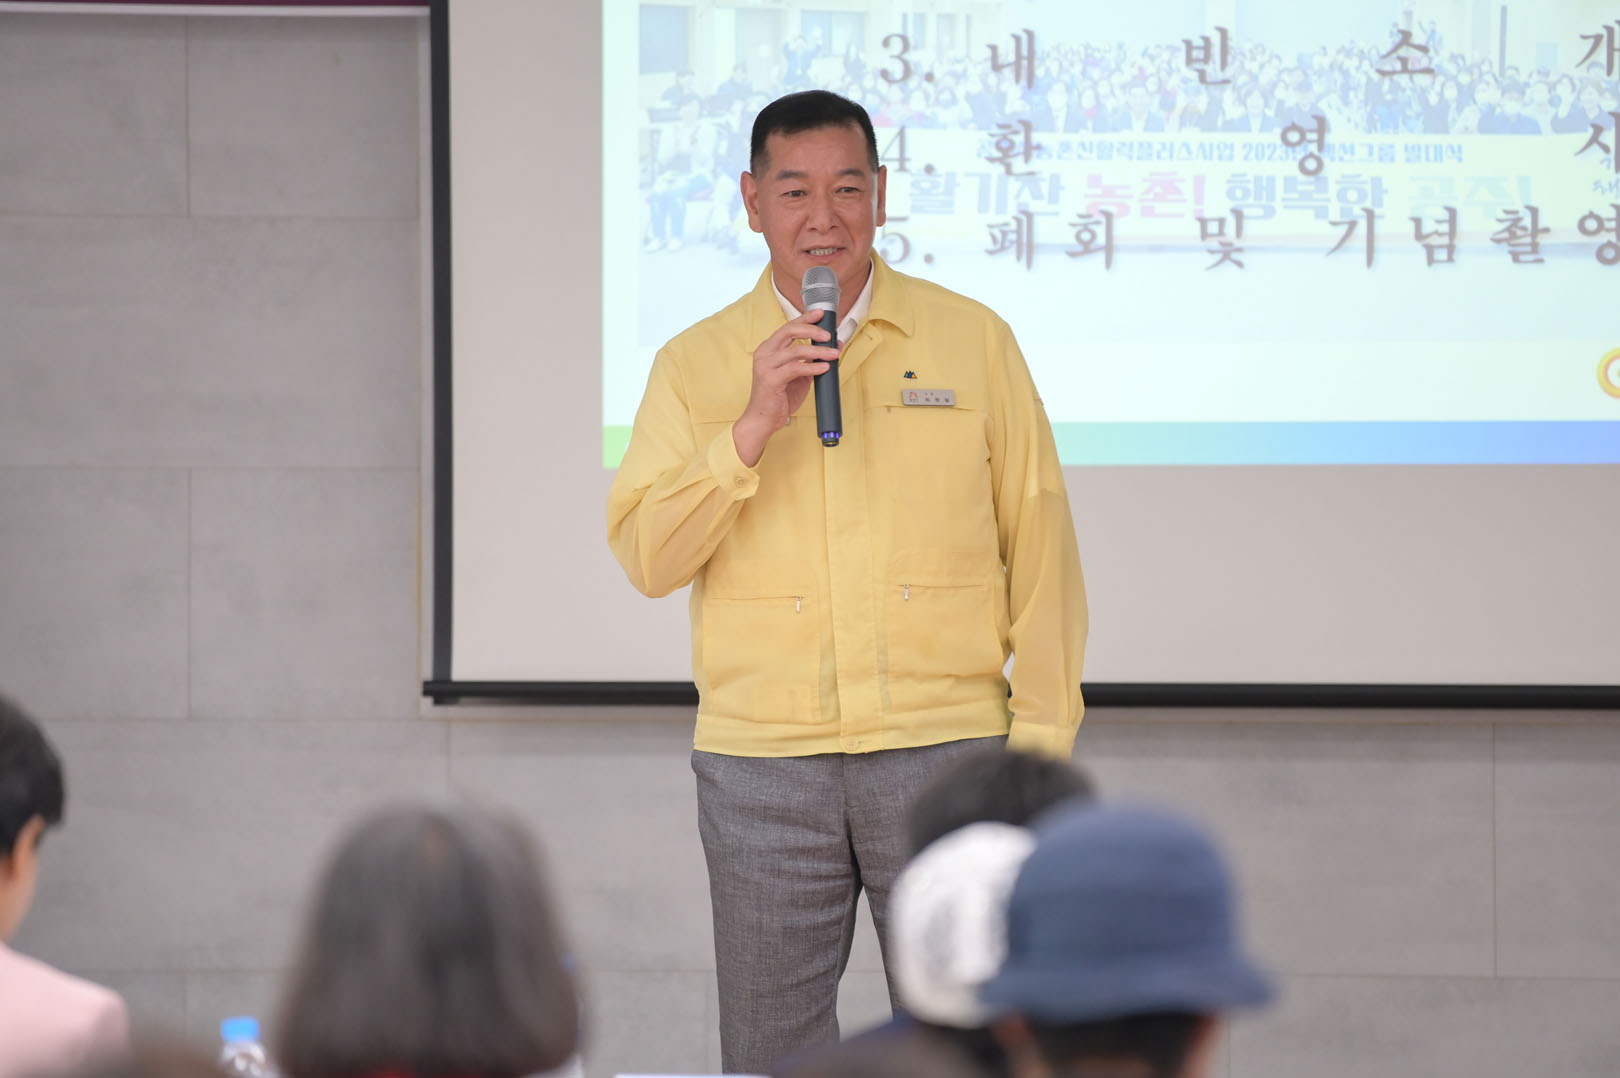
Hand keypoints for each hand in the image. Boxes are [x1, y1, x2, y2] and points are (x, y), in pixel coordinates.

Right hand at [733, 309, 838, 466]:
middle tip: (828, 334)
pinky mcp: (770, 379)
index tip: (820, 313)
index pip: (788, 327)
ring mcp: (765, 365)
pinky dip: (813, 367)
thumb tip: (831, 348)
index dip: (805, 318)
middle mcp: (765, 353)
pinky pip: (795, 368)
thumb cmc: (779, 398)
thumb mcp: (798, 376)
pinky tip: (824, 368)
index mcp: (769, 349)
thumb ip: (810, 361)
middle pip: (789, 331)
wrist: (763, 420)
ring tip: (834, 353)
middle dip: (812, 329)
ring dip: (818, 351)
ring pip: (796, 350)